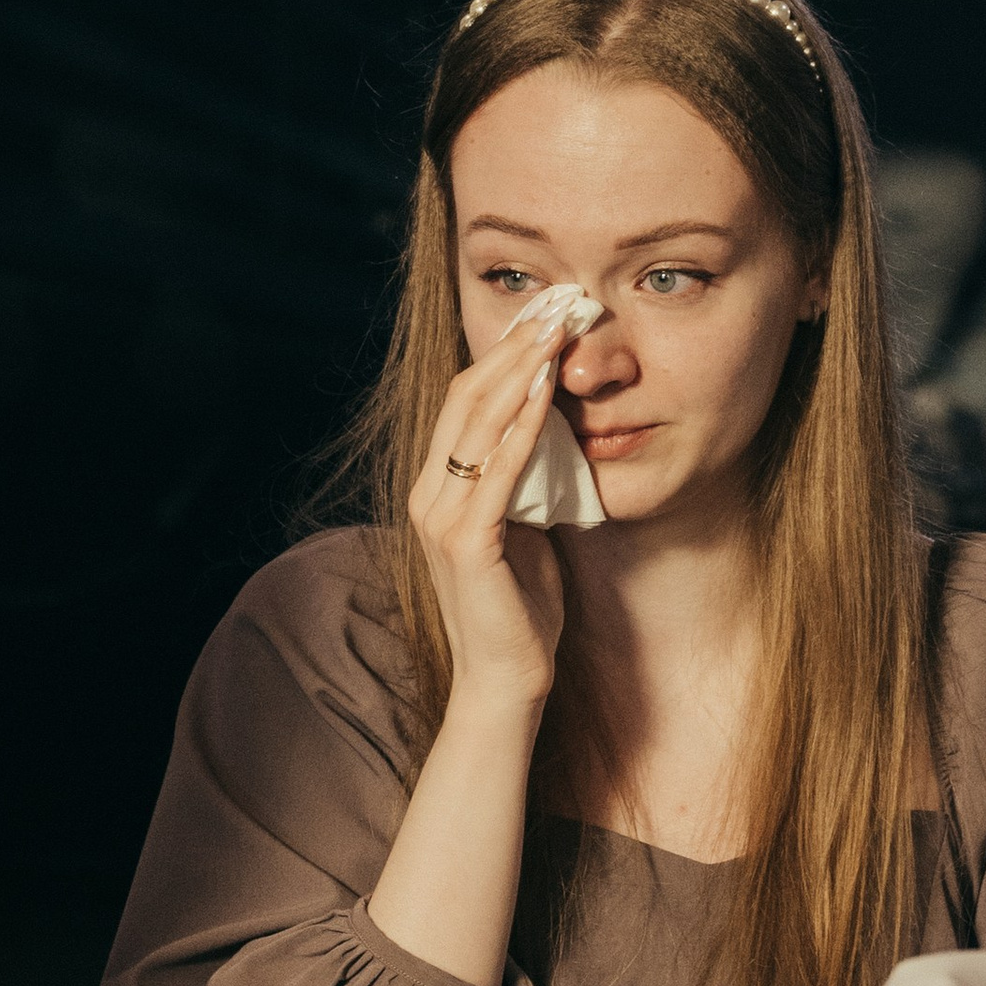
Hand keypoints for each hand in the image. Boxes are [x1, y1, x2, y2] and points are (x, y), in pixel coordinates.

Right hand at [407, 309, 572, 714]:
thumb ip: (526, 481)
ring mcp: (441, 519)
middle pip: (465, 397)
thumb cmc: (520, 612)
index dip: (503, 352)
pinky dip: (522, 427)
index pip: (463, 400)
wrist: (505, 683)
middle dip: (514, 345)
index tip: (547, 313)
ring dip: (520, 371)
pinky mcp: (466, 544)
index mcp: (436, 489)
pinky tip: (548, 393)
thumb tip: (553, 433)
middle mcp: (428, 496)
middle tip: (557, 301)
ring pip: (476, 424)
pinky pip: (496, 472)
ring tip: (557, 329)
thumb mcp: (525, 529)